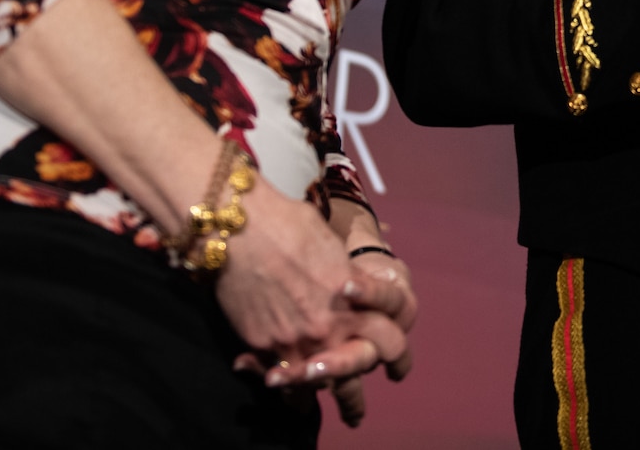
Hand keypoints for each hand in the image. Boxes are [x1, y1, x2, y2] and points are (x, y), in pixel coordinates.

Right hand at [214, 185, 409, 410]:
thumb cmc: (289, 224)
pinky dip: (291, 390)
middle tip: (368, 402)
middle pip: (362, 368)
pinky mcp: (265, 345)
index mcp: (355, 297)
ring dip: (333, 401)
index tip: (397, 361)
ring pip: (324, 384)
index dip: (398, 349)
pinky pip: (285, 381)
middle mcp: (331, 325)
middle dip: (367, 390)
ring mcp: (298, 340)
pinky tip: (294, 398)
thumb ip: (345, 275)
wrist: (241, 229)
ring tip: (339, 416)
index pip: (391, 336)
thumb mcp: (331, 247)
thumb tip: (348, 286)